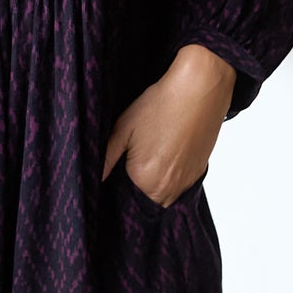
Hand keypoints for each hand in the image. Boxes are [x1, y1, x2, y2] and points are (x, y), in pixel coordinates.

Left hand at [102, 43, 236, 206]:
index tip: (118, 172)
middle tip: (134, 161)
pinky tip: (167, 155)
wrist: (199, 90)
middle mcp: (167, 188)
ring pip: (162, 197)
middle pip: (144, 202)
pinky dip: (170, 178)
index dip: (117, 189)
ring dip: (154, 186)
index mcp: (144, 180)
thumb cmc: (161, 105)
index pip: (124, 200)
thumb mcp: (123, 129)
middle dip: (136, 189)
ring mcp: (185, 184)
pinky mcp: (198, 175)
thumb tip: (94, 178)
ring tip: (152, 157)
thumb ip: (105, 159)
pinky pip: (178, 187)